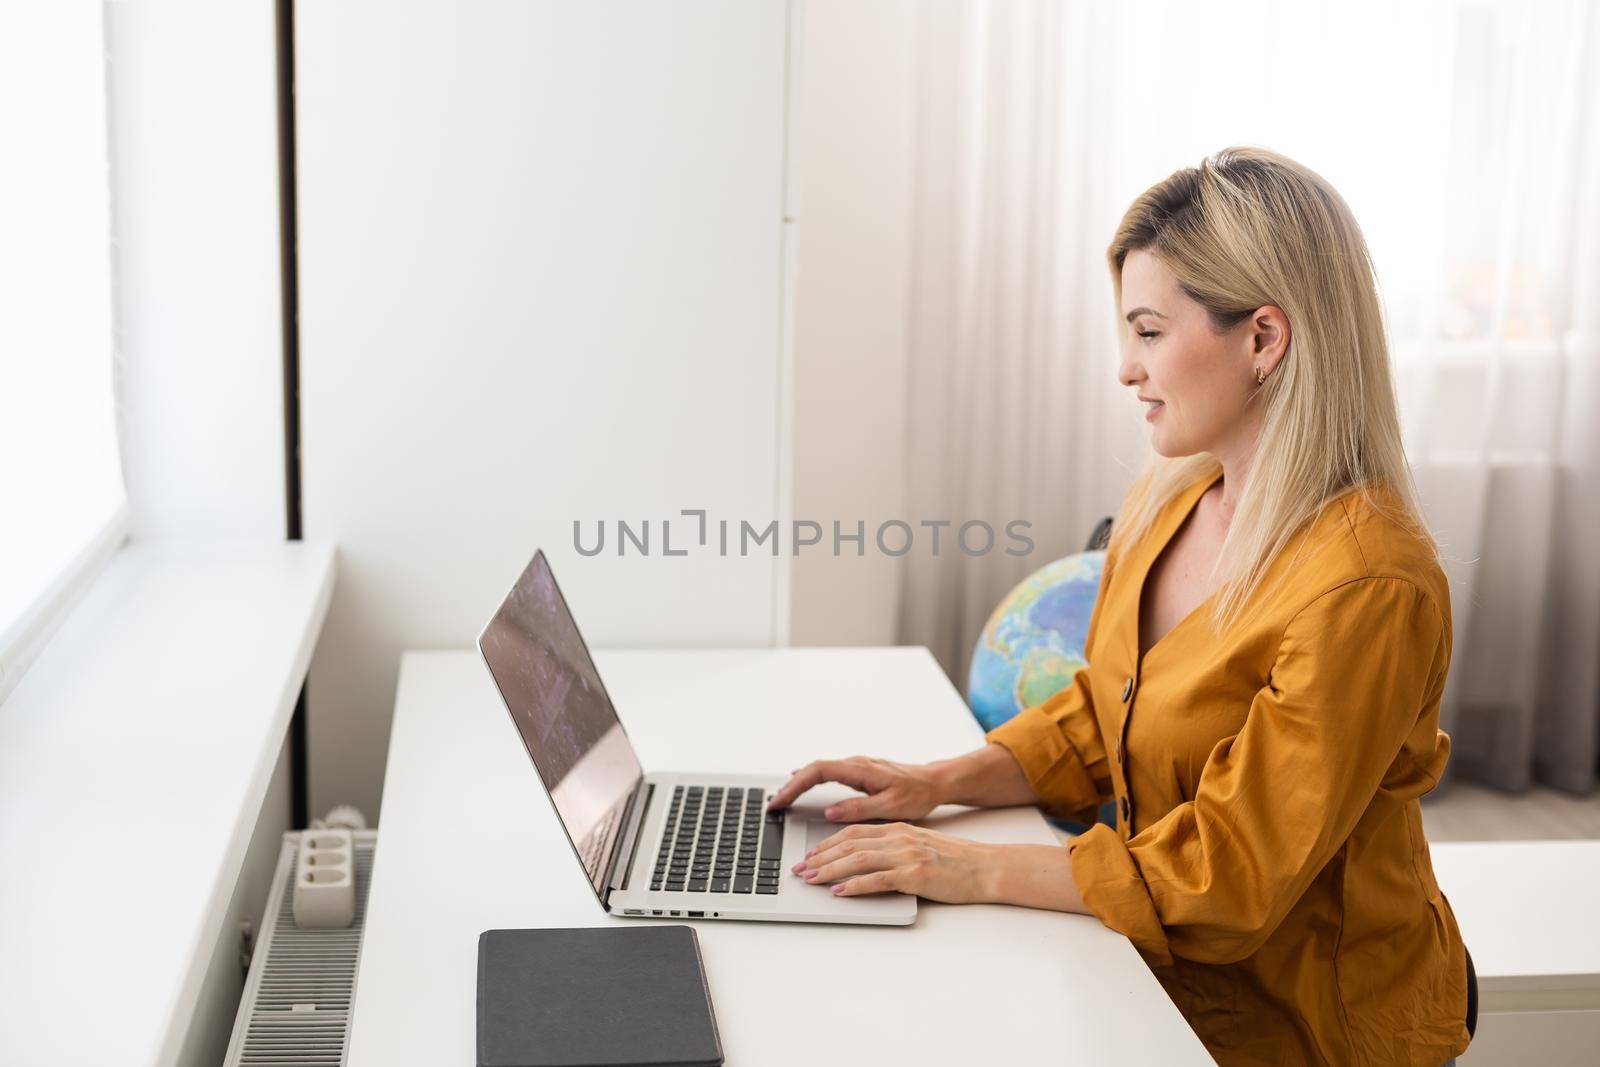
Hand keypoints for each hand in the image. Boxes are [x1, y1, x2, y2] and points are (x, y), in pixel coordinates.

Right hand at [767, 755, 944, 820]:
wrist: (935, 782)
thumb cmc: (917, 794)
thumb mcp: (890, 806)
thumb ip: (859, 808)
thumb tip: (830, 812)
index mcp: (860, 769)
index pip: (818, 772)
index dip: (796, 785)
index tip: (781, 800)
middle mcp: (856, 764)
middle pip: (813, 769)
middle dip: (790, 786)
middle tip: (774, 805)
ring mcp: (856, 766)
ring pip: (819, 770)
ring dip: (798, 783)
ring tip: (782, 799)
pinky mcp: (859, 772)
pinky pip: (828, 773)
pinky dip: (810, 781)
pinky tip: (802, 786)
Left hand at [792, 822, 998, 902]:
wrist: (986, 868)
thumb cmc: (956, 861)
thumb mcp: (920, 845)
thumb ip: (894, 847)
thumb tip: (865, 859)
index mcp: (898, 829)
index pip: (854, 832)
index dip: (828, 843)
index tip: (811, 854)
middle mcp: (899, 837)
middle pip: (849, 843)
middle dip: (820, 857)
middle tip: (800, 869)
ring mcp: (906, 855)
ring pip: (858, 859)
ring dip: (830, 870)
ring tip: (811, 880)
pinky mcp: (915, 875)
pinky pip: (877, 879)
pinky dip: (855, 886)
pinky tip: (840, 892)